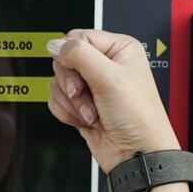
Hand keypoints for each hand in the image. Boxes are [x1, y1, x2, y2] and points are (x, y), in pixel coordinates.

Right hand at [46, 29, 179, 172]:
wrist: (135, 153)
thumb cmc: (137, 117)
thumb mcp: (109, 77)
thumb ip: (79, 54)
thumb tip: (55, 44)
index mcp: (118, 49)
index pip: (77, 38)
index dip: (73, 56)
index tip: (81, 74)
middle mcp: (105, 65)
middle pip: (64, 61)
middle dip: (73, 84)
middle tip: (88, 95)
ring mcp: (92, 87)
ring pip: (58, 82)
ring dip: (72, 102)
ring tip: (93, 112)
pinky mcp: (81, 105)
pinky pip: (58, 100)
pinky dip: (68, 112)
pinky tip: (87, 120)